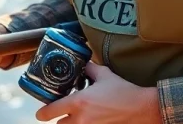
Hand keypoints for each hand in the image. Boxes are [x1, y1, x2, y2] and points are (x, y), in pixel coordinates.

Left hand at [35, 62, 159, 123]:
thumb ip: (89, 69)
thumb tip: (83, 64)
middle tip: (64, 114)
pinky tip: (91, 120)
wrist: (141, 108)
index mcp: (79, 102)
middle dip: (60, 120)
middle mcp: (81, 119)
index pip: (50, 111)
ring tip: (78, 118)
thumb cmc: (123, 92)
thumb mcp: (104, 75)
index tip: (41, 113)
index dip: (42, 113)